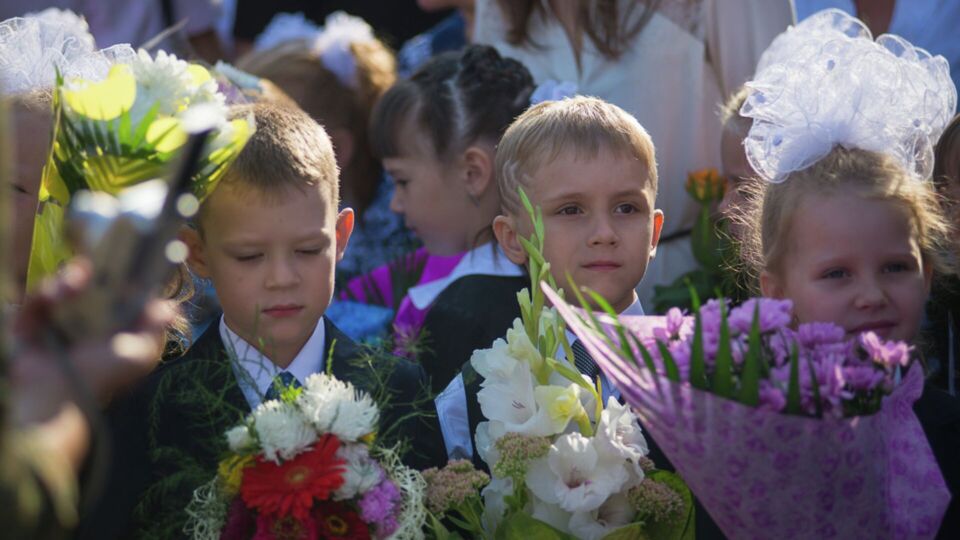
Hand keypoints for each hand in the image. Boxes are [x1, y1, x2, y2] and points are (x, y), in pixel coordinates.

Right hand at [10, 257, 174, 422]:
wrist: (59, 399)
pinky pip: (36, 299)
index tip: (124, 258)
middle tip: (93, 264)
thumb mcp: (139, 354)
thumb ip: (155, 330)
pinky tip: (53, 296)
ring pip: (62, 284)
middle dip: (91, 269)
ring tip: (75, 280)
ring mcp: (57, 317)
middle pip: (88, 279)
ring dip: (67, 279)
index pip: (117, 286)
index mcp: (112, 321)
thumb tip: (171, 307)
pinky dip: (44, 294)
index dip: (121, 271)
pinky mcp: (30, 322)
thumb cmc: (103, 378)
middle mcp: (86, 315)